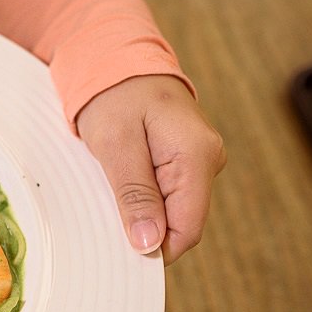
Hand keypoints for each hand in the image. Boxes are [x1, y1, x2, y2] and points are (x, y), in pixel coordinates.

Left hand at [76, 75, 225, 263]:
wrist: (115, 62)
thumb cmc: (113, 95)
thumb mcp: (115, 145)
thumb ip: (134, 194)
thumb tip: (149, 243)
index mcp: (197, 156)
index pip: (188, 228)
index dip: (156, 248)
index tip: (122, 249)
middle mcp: (207, 161)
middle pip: (179, 223)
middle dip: (144, 227)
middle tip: (104, 207)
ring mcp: (197, 162)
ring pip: (170, 211)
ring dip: (138, 210)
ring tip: (109, 184)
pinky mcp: (182, 163)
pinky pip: (164, 195)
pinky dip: (139, 197)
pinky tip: (118, 181)